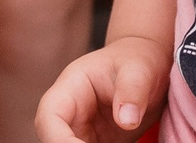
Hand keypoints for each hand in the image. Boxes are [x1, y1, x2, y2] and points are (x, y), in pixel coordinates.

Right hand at [36, 37, 172, 142]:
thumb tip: (127, 121)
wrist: (145, 67)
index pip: (49, 116)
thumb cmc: (137, 61)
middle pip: (54, 139)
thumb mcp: (139, 69)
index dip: (58, 139)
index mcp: (70, 89)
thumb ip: (132, 90)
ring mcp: (81, 132)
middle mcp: (70, 114)